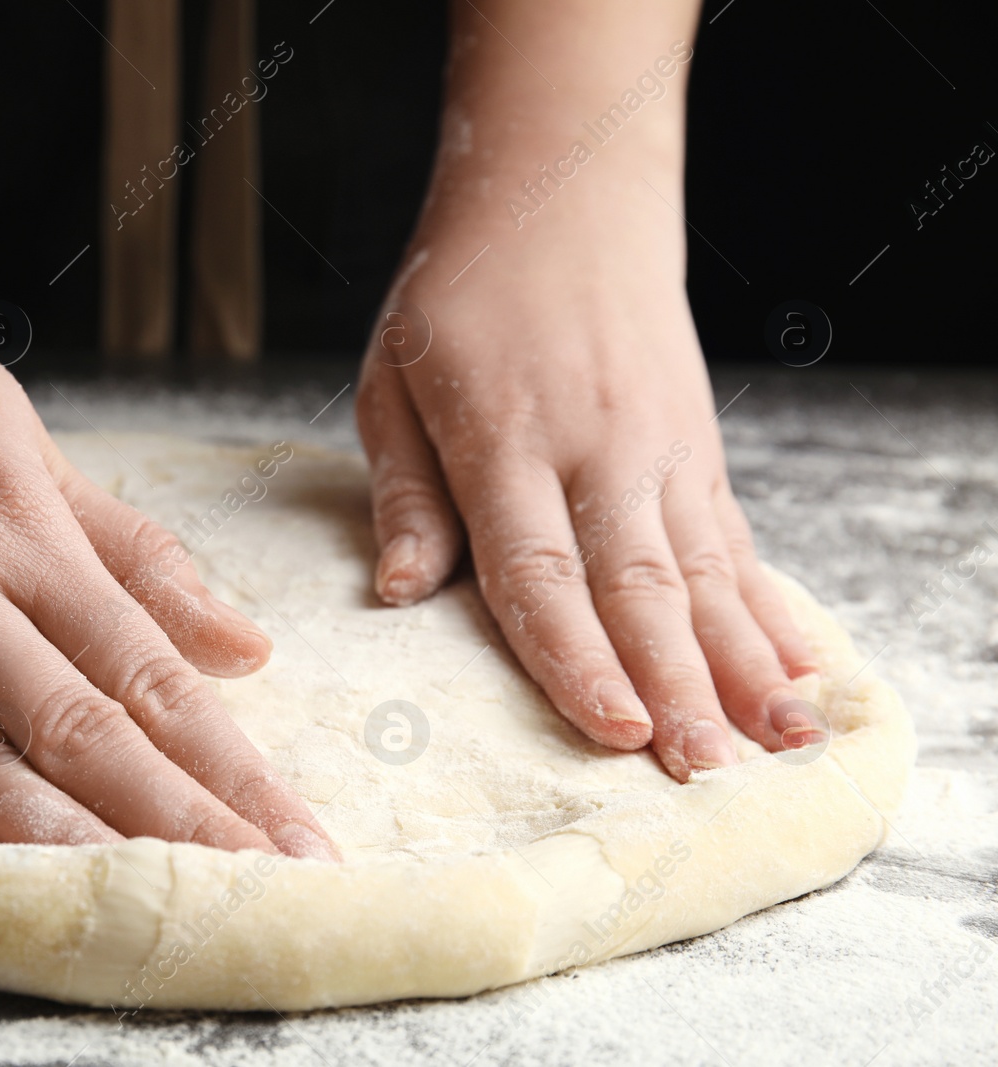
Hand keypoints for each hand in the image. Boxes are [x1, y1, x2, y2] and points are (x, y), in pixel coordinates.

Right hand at [0, 273, 336, 858]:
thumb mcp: (25, 441)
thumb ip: (132, 553)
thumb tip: (244, 647)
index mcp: (20, 523)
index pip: (147, 669)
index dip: (226, 764)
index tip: (291, 837)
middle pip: (75, 725)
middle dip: (174, 820)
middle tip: (254, 892)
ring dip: (59, 842)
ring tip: (137, 911)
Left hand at [356, 169, 821, 781]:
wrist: (563, 190)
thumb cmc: (460, 295)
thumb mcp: (394, 380)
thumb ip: (406, 492)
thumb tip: (402, 594)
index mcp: (504, 439)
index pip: (540, 569)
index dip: (577, 656)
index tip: (614, 731)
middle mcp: (595, 448)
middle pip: (639, 585)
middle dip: (678, 686)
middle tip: (709, 775)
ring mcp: (660, 446)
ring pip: (706, 571)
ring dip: (743, 664)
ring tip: (780, 742)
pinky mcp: (696, 445)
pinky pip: (737, 540)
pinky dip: (768, 608)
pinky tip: (797, 668)